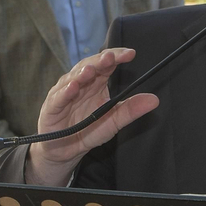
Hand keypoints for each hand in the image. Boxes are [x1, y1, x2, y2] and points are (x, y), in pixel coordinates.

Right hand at [24, 48, 157, 185]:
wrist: (64, 150)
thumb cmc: (87, 130)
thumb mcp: (113, 121)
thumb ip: (131, 110)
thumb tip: (154, 100)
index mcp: (95, 83)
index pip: (106, 64)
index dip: (117, 56)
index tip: (130, 54)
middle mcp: (79, 83)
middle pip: (89, 66)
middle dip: (99, 61)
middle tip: (110, 56)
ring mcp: (64, 93)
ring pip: (72, 78)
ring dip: (81, 73)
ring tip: (91, 70)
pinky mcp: (52, 107)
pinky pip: (59, 98)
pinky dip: (65, 92)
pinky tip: (73, 87)